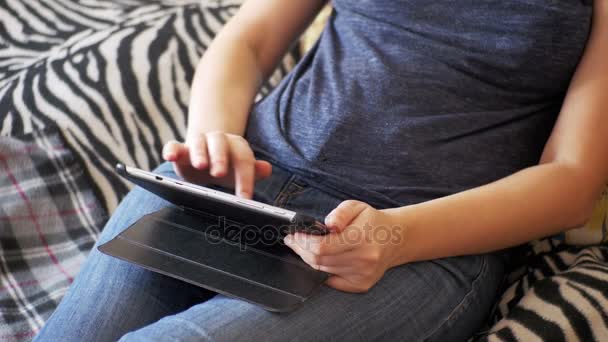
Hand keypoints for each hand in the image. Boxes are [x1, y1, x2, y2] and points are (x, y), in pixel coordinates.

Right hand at [162, 132, 271, 198]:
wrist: (206, 156)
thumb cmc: (227, 166)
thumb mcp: (240, 171)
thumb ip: (253, 171)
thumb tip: (267, 169)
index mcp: (236, 147)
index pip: (243, 160)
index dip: (245, 179)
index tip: (245, 198)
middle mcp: (217, 141)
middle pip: (220, 145)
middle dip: (221, 158)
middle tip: (220, 173)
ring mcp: (197, 143)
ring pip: (198, 144)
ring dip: (199, 154)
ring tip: (200, 165)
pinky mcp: (179, 149)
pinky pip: (174, 146)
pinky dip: (171, 150)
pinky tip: (170, 157)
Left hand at [284, 200, 403, 292]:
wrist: (395, 238)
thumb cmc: (372, 221)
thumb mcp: (356, 207)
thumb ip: (339, 213)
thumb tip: (328, 225)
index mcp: (361, 238)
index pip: (322, 247)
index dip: (303, 242)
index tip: (293, 235)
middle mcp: (363, 259)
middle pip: (320, 260)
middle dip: (301, 250)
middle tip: (293, 241)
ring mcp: (363, 275)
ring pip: (323, 271)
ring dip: (309, 260)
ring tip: (304, 247)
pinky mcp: (362, 285)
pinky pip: (332, 281)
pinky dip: (322, 271)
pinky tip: (319, 260)